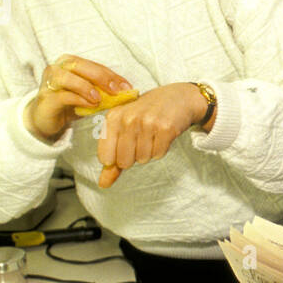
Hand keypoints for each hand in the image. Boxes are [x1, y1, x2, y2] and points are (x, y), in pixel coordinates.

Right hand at [26, 55, 132, 141]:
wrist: (45, 119)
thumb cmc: (69, 103)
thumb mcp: (89, 95)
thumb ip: (104, 91)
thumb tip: (127, 92)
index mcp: (69, 62)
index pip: (94, 65)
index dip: (112, 75)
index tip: (127, 87)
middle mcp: (57, 68)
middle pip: (81, 66)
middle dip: (102, 77)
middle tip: (117, 91)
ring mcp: (49, 82)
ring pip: (67, 78)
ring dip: (87, 87)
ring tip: (100, 99)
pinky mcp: (45, 98)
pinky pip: (62, 95)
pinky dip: (78, 99)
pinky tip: (90, 104)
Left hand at [96, 82, 212, 186]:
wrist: (178, 97)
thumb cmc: (147, 113)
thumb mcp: (124, 128)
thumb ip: (112, 158)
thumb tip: (103, 184)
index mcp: (113, 117)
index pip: (105, 157)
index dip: (116, 158)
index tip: (125, 146)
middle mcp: (128, 119)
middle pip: (124, 161)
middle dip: (134, 156)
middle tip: (141, 139)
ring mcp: (147, 123)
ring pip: (143, 159)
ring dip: (149, 152)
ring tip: (153, 134)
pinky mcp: (166, 128)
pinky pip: (158, 154)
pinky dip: (161, 149)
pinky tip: (162, 135)